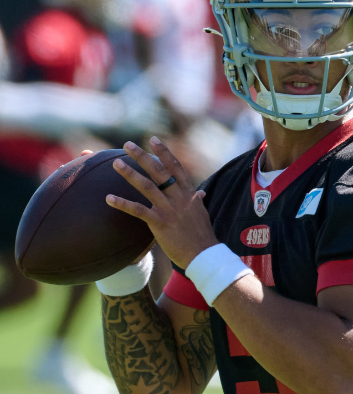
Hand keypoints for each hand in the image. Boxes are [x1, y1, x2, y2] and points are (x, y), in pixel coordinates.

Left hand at [106, 136, 218, 269]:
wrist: (204, 254)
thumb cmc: (202, 235)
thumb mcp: (201, 213)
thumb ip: (197, 200)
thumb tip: (200, 192)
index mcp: (189, 193)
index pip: (176, 167)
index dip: (164, 152)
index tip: (153, 139)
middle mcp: (179, 197)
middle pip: (159, 171)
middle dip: (143, 156)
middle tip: (127, 145)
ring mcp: (169, 209)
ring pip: (147, 186)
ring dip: (130, 173)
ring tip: (115, 163)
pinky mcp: (159, 223)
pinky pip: (138, 210)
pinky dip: (123, 203)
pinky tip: (108, 198)